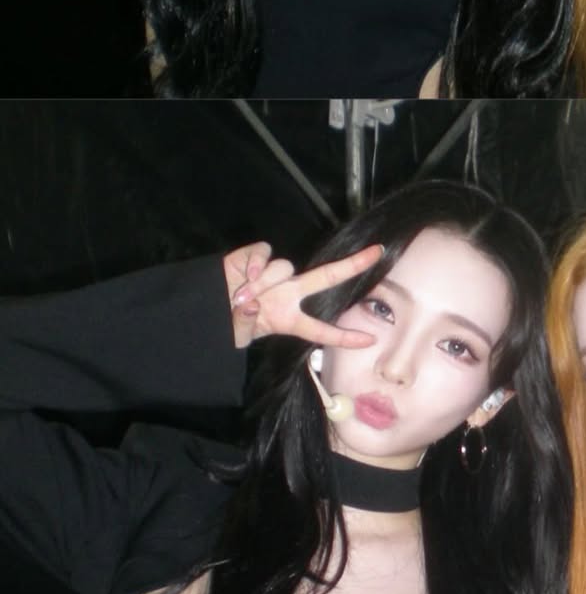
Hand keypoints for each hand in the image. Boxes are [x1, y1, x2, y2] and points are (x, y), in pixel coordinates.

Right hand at [223, 243, 382, 350]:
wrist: (200, 306)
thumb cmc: (224, 324)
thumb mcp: (236, 336)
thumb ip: (245, 324)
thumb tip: (253, 303)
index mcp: (288, 318)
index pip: (321, 330)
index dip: (343, 337)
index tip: (369, 340)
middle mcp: (288, 293)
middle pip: (327, 277)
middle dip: (352, 265)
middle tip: (376, 254)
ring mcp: (274, 274)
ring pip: (285, 268)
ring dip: (264, 282)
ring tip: (240, 297)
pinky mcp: (255, 256)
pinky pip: (264, 254)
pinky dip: (256, 264)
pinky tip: (244, 276)